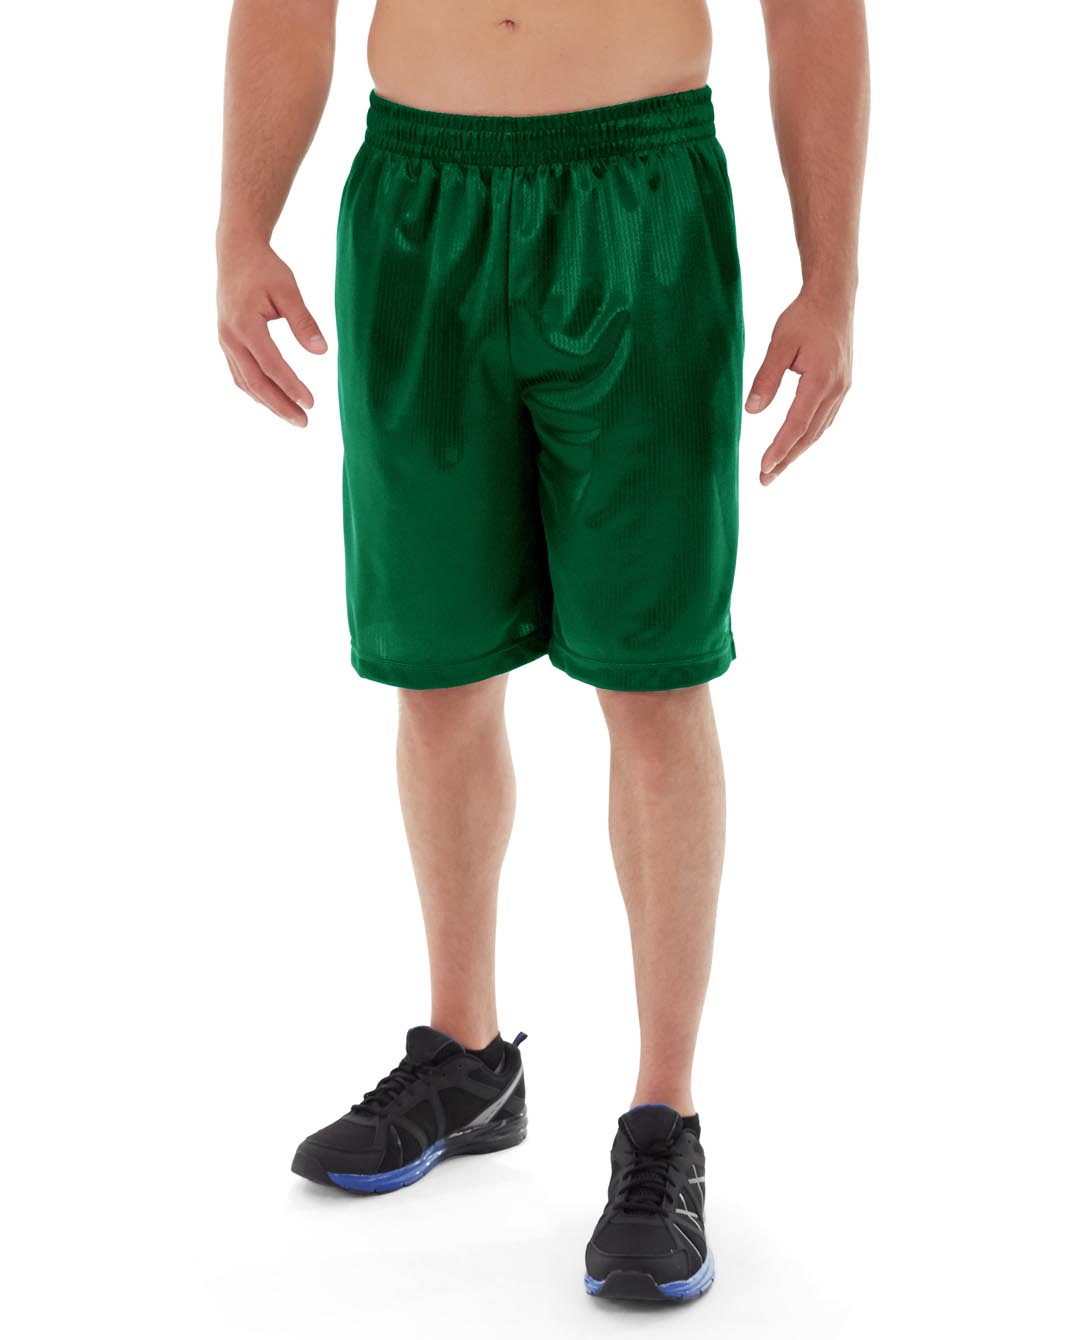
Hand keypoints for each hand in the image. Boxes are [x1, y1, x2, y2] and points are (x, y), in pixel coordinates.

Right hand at [217, 234, 327, 426]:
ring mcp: (225, 342)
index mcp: (245, 325)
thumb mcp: (288, 290)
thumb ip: (304, 321)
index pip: (272, 365)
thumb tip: (322, 352)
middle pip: (256, 383)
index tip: (311, 403)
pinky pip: (240, 374)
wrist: (236, 252)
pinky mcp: (226, 342)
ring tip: (293, 417)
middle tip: (304, 422)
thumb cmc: (264, 268)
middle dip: (280, 406)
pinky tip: (273, 399)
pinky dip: (256, 391)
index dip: (291, 387)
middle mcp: (230, 338)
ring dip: (269, 403)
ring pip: (246, 382)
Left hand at [745, 286, 853, 484]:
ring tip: (777, 469)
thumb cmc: (804, 317)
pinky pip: (825, 419)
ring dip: (798, 451)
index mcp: (821, 380)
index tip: (763, 467)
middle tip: (765, 480)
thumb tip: (752, 413)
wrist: (835, 297)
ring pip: (819, 430)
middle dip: (786, 460)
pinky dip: (810, 435)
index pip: (796, 424)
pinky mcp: (843, 385)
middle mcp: (836, 389)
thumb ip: (766, 379)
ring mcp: (843, 389)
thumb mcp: (780, 344)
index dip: (779, 449)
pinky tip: (797, 443)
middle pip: (809, 435)